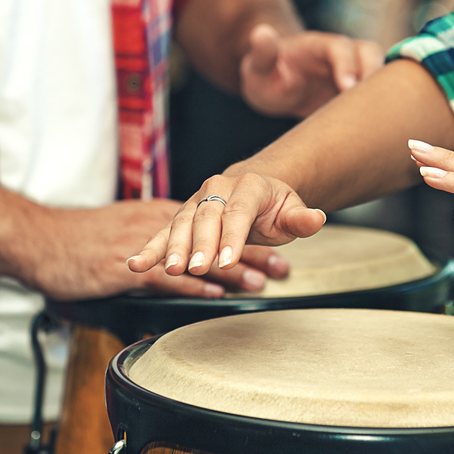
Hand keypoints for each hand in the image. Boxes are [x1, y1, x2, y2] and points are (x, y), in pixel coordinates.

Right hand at [21, 199, 288, 300]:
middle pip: (212, 234)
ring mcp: (140, 242)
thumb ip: (156, 243)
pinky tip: (214, 291)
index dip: (245, 236)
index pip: (211, 223)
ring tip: (261, 280)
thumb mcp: (123, 235)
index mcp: (159, 214)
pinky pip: (165, 274)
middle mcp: (156, 222)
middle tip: (283, 266)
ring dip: (230, 267)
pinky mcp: (123, 265)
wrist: (36, 239)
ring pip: (194, 252)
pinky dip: (192, 282)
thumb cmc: (79, 243)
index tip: (275, 249)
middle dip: (250, 250)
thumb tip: (183, 257)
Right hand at [127, 174, 326, 276]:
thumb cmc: (272, 205)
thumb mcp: (290, 210)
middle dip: (201, 244)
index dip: (232, 236)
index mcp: (247, 185)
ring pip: (181, 224)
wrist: (251, 187)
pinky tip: (136, 264)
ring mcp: (196, 202)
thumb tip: (317, 218)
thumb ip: (301, 218)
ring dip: (173, 248)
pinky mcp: (180, 217)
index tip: (227, 259)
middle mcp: (216, 189)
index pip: (238, 212)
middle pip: (206, 218)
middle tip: (199, 267)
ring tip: (169, 268)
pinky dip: (149, 249)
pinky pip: (163, 233)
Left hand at [240, 24, 383, 117]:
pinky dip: (383, 106)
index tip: (347, 86)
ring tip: (378, 118)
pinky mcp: (359, 90)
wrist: (278, 83)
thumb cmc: (266, 76)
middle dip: (374, 73)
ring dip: (383, 91)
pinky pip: (378, 92)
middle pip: (369, 52)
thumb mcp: (256, 68)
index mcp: (316, 46)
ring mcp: (353, 70)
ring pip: (380, 71)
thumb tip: (261, 33)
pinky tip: (378, 128)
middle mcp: (341, 54)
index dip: (346, 64)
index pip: (338, 47)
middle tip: (371, 104)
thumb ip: (261, 53)